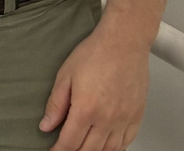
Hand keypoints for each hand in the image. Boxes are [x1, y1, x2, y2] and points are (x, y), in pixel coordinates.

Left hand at [41, 25, 149, 150]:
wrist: (124, 42)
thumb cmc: (95, 53)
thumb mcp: (65, 75)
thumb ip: (56, 104)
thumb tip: (46, 125)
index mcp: (86, 109)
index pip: (70, 143)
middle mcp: (107, 118)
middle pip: (89, 150)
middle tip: (67, 149)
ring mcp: (124, 119)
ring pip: (110, 150)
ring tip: (84, 148)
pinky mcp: (137, 116)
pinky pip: (127, 142)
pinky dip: (116, 148)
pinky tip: (107, 145)